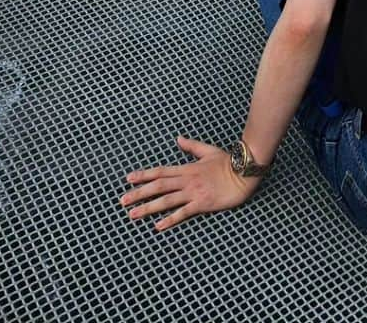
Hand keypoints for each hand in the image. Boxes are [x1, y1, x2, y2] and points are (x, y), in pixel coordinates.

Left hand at [121, 136, 261, 231]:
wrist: (244, 172)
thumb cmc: (228, 162)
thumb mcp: (208, 150)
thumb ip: (192, 146)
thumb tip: (178, 139)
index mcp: (187, 168)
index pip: (161, 172)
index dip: (144, 175)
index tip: (128, 179)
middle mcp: (187, 180)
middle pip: (158, 186)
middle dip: (139, 193)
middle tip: (122, 201)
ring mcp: (194, 192)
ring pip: (166, 200)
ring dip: (148, 207)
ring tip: (132, 215)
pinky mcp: (203, 203)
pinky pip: (183, 212)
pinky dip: (170, 219)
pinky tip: (158, 226)